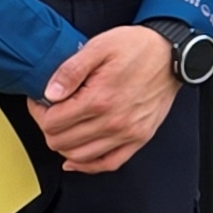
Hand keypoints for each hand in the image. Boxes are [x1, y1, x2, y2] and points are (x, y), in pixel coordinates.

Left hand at [31, 23, 178, 175]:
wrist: (173, 54)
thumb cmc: (138, 48)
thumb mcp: (99, 46)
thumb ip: (70, 70)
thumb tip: (49, 93)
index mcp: (100, 99)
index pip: (51, 122)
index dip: (38, 112)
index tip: (40, 102)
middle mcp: (113, 121)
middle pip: (60, 142)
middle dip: (48, 127)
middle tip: (49, 113)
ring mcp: (128, 133)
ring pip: (79, 156)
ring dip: (63, 145)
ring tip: (63, 128)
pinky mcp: (139, 138)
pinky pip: (108, 163)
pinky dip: (88, 166)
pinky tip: (76, 159)